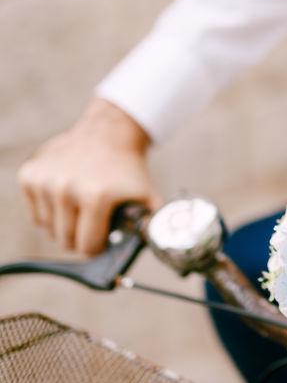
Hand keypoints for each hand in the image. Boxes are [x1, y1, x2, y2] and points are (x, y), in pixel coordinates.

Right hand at [18, 98, 159, 255]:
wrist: (108, 133)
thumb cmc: (127, 171)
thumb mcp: (147, 198)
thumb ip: (153, 228)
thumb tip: (161, 249)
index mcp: (95, 196)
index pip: (87, 247)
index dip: (98, 246)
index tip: (104, 236)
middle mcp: (65, 187)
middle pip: (66, 241)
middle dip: (81, 237)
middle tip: (94, 220)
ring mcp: (44, 180)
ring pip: (49, 230)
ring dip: (65, 225)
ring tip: (81, 205)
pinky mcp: (29, 174)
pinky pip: (35, 215)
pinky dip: (50, 213)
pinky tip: (66, 196)